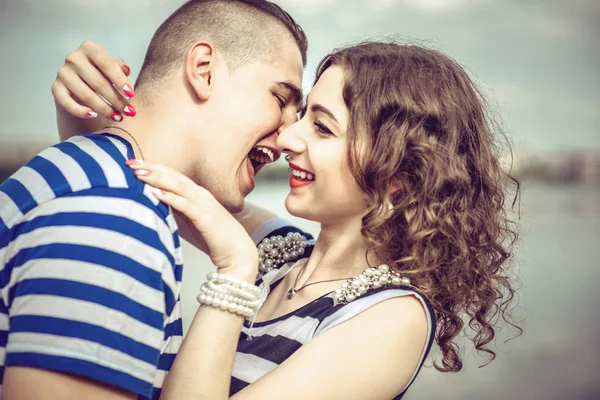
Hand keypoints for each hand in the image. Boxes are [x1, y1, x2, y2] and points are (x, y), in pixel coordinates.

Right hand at [52, 40, 135, 121]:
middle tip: (129, 112)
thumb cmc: (103, 73)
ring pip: (86, 95)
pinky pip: (67, 103)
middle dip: (117, 100)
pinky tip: (94, 116)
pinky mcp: (56, 88)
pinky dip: (80, 111)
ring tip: (118, 117)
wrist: (83, 82)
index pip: (107, 64)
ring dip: (104, 109)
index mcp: (90, 48)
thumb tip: (126, 70)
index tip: (132, 95)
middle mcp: (74, 58)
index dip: (120, 80)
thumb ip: (119, 66)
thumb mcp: (113, 66)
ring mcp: (63, 73)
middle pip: (99, 83)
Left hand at [126, 160, 257, 279]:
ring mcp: (205, 205)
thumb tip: (159, 205)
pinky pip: (185, 205)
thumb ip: (179, 211)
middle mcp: (201, 196)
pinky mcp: (205, 218)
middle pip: (173, 176)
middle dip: (152, 168)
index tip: (134, 164)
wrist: (239, 254)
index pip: (173, 177)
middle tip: (130, 161)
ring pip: (178, 186)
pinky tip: (156, 193)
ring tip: (139, 173)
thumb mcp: (193, 222)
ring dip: (158, 178)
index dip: (155, 168)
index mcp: (198, 195)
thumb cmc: (217, 240)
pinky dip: (170, 197)